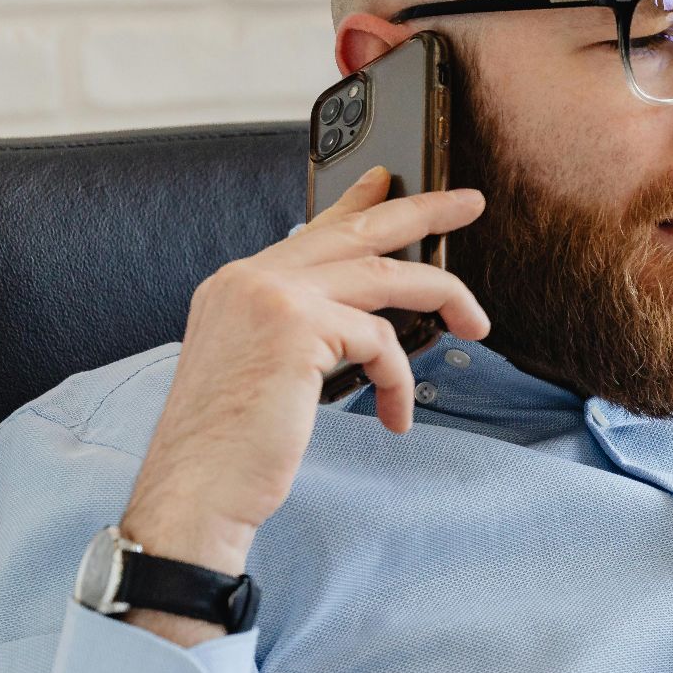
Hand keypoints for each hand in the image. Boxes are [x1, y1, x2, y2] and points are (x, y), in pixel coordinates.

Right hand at [118, 166, 487, 604]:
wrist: (195, 492)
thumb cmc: (233, 447)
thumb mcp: (266, 369)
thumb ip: (302, 327)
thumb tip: (367, 314)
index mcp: (237, 284)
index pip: (313, 229)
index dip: (358, 202)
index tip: (390, 180)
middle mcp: (249, 278)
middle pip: (357, 231)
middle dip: (423, 211)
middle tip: (469, 203)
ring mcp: (272, 296)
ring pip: (385, 276)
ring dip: (444, 298)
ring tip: (477, 324)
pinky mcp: (298, 327)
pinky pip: (382, 341)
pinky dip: (399, 382)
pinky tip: (394, 417)